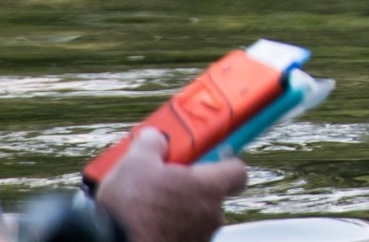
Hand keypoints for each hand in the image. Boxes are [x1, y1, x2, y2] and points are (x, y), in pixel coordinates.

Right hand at [95, 129, 246, 241]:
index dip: (223, 162)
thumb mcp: (134, 163)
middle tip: (164, 180)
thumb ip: (152, 143)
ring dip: (178, 208)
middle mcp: (212, 214)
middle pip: (211, 193)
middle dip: (190, 186)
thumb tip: (155, 137)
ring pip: (194, 215)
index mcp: (209, 186)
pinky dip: (168, 227)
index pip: (237, 170)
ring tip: (147, 205)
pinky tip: (144, 223)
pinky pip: (181, 233)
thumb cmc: (131, 211)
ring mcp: (200, 236)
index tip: (207, 155)